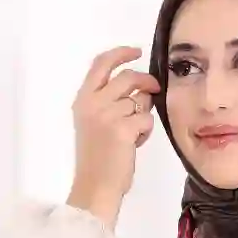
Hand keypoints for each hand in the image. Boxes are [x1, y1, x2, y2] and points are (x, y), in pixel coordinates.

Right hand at [67, 44, 159, 225]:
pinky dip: (146, 132)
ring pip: (140, 100)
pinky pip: (146, 119)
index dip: (121, 53)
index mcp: (83, 99)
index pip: (101, 63)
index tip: (136, 51)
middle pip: (128, 77)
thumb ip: (106, 100)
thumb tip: (137, 85)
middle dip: (146, 81)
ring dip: (143, 114)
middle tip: (154, 89)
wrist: (94, 186)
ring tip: (133, 133)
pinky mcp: (123, 129)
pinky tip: (135, 144)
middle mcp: (93, 103)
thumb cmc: (96, 158)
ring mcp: (108, 115)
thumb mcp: (91, 122)